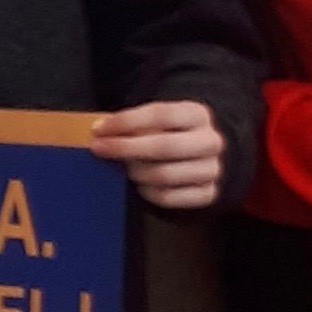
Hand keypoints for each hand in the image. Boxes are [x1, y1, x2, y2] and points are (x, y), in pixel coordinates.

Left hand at [89, 98, 224, 212]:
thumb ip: (133, 123)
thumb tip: (99, 131)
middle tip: (99, 149)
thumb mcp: (156, 120)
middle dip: (126, 148)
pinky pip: (168, 197)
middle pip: (165, 146)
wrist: (198, 156)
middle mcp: (210, 141)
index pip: (161, 115)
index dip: (127, 121)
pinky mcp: (208, 193)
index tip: (99, 129)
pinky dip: (147, 192)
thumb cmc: (167, 134)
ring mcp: (212, 169)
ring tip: (124, 168)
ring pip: (165, 175)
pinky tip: (139, 184)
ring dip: (136, 172)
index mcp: (198, 114)